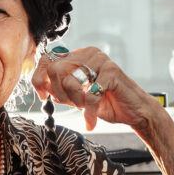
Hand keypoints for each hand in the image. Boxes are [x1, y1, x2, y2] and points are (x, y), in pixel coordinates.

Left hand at [32, 46, 161, 132]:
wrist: (134, 112)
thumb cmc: (106, 103)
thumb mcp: (76, 96)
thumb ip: (60, 89)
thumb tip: (42, 86)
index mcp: (78, 56)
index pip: (48, 59)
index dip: (40, 79)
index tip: (43, 96)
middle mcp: (88, 53)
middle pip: (55, 70)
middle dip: (60, 93)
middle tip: (72, 105)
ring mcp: (101, 60)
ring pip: (70, 81)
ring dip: (75, 102)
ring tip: (85, 109)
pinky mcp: (112, 72)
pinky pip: (90, 96)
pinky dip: (89, 112)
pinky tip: (91, 121)